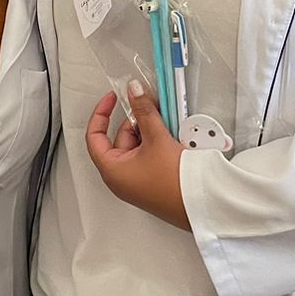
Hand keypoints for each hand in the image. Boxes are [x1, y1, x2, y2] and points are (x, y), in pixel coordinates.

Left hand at [85, 80, 190, 230]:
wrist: (200, 204)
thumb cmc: (173, 183)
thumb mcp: (156, 139)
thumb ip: (144, 111)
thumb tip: (134, 92)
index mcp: (111, 169)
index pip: (95, 135)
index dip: (102, 113)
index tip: (113, 98)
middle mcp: (120, 177)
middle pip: (120, 137)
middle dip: (136, 120)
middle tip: (152, 106)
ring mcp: (136, 180)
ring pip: (136, 144)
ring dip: (149, 130)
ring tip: (166, 121)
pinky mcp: (150, 181)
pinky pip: (147, 154)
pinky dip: (156, 141)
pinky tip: (170, 134)